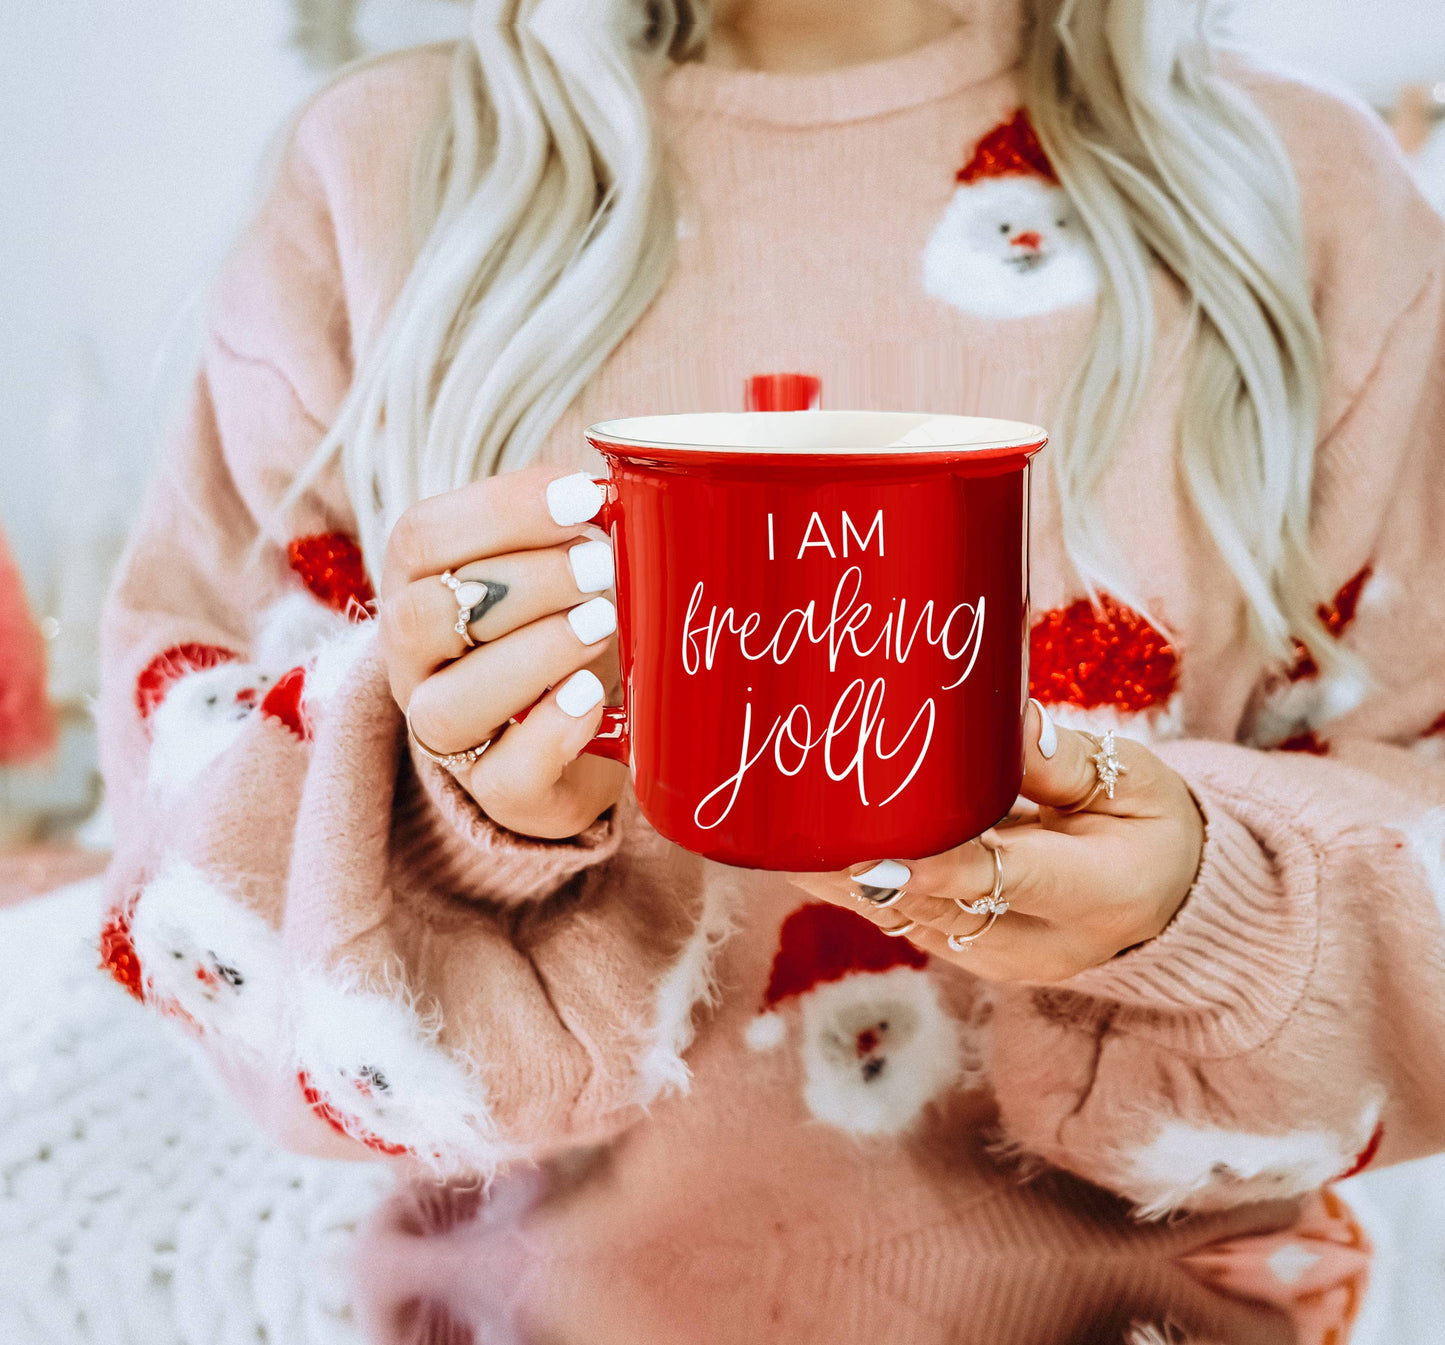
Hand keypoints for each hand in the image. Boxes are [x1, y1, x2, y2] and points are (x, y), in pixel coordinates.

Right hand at [378, 467, 625, 839]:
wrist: (582, 727)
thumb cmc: (566, 622)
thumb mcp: (560, 567)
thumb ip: (570, 531)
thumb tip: (616, 490)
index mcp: (419, 586)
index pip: (421, 536)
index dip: (500, 511)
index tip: (583, 496)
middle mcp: (415, 662)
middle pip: (425, 616)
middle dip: (524, 581)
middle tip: (602, 564)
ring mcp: (447, 733)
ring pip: (448, 707)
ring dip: (532, 656)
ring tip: (603, 625)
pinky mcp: (496, 791)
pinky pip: (504, 778)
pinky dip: (551, 733)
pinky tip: (592, 697)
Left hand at [786, 702, 1205, 981]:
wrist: (1167, 900)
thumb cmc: (1150, 825)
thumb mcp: (1137, 781)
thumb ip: (1065, 760)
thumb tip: (1003, 726)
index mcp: (1099, 894)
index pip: (1003, 880)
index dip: (932, 867)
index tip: (872, 848)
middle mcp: (1042, 944)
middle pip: (936, 906)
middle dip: (860, 868)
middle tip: (796, 825)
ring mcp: (999, 959)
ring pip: (906, 919)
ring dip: (842, 879)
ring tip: (779, 833)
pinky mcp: (968, 952)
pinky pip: (903, 918)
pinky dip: (858, 884)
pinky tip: (806, 847)